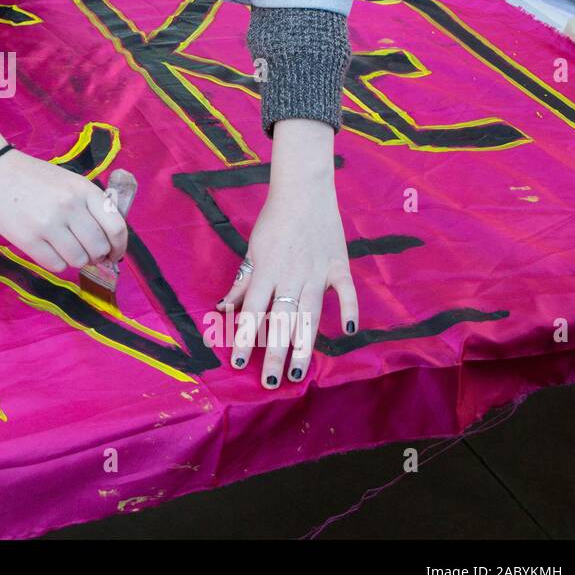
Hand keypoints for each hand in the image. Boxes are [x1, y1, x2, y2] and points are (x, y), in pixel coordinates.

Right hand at [0, 148, 126, 273]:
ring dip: (76, 260)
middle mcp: (69, 206)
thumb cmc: (32, 177)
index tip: (114, 254)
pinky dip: (57, 263)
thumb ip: (89, 204)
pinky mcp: (28, 239)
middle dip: (97, 256)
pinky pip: (56, 265)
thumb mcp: (68, 181)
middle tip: (88, 254)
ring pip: (78, 259)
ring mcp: (48, 224)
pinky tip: (49, 250)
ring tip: (65, 249)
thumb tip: (108, 240)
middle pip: (98, 247)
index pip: (116, 227)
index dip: (120, 247)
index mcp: (83, 189)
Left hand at [217, 119, 358, 388]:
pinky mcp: (339, 266)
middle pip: (280, 322)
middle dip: (273, 354)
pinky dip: (349, 310)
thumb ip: (242, 283)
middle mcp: (290, 277)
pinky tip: (348, 332)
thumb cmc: (272, 223)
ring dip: (303, 346)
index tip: (237, 364)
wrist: (303, 192)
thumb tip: (224, 309)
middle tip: (270, 382)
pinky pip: (346, 293)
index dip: (243, 339)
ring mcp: (317, 273)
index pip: (251, 313)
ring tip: (298, 372)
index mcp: (265, 272)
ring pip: (310, 316)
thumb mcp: (252, 251)